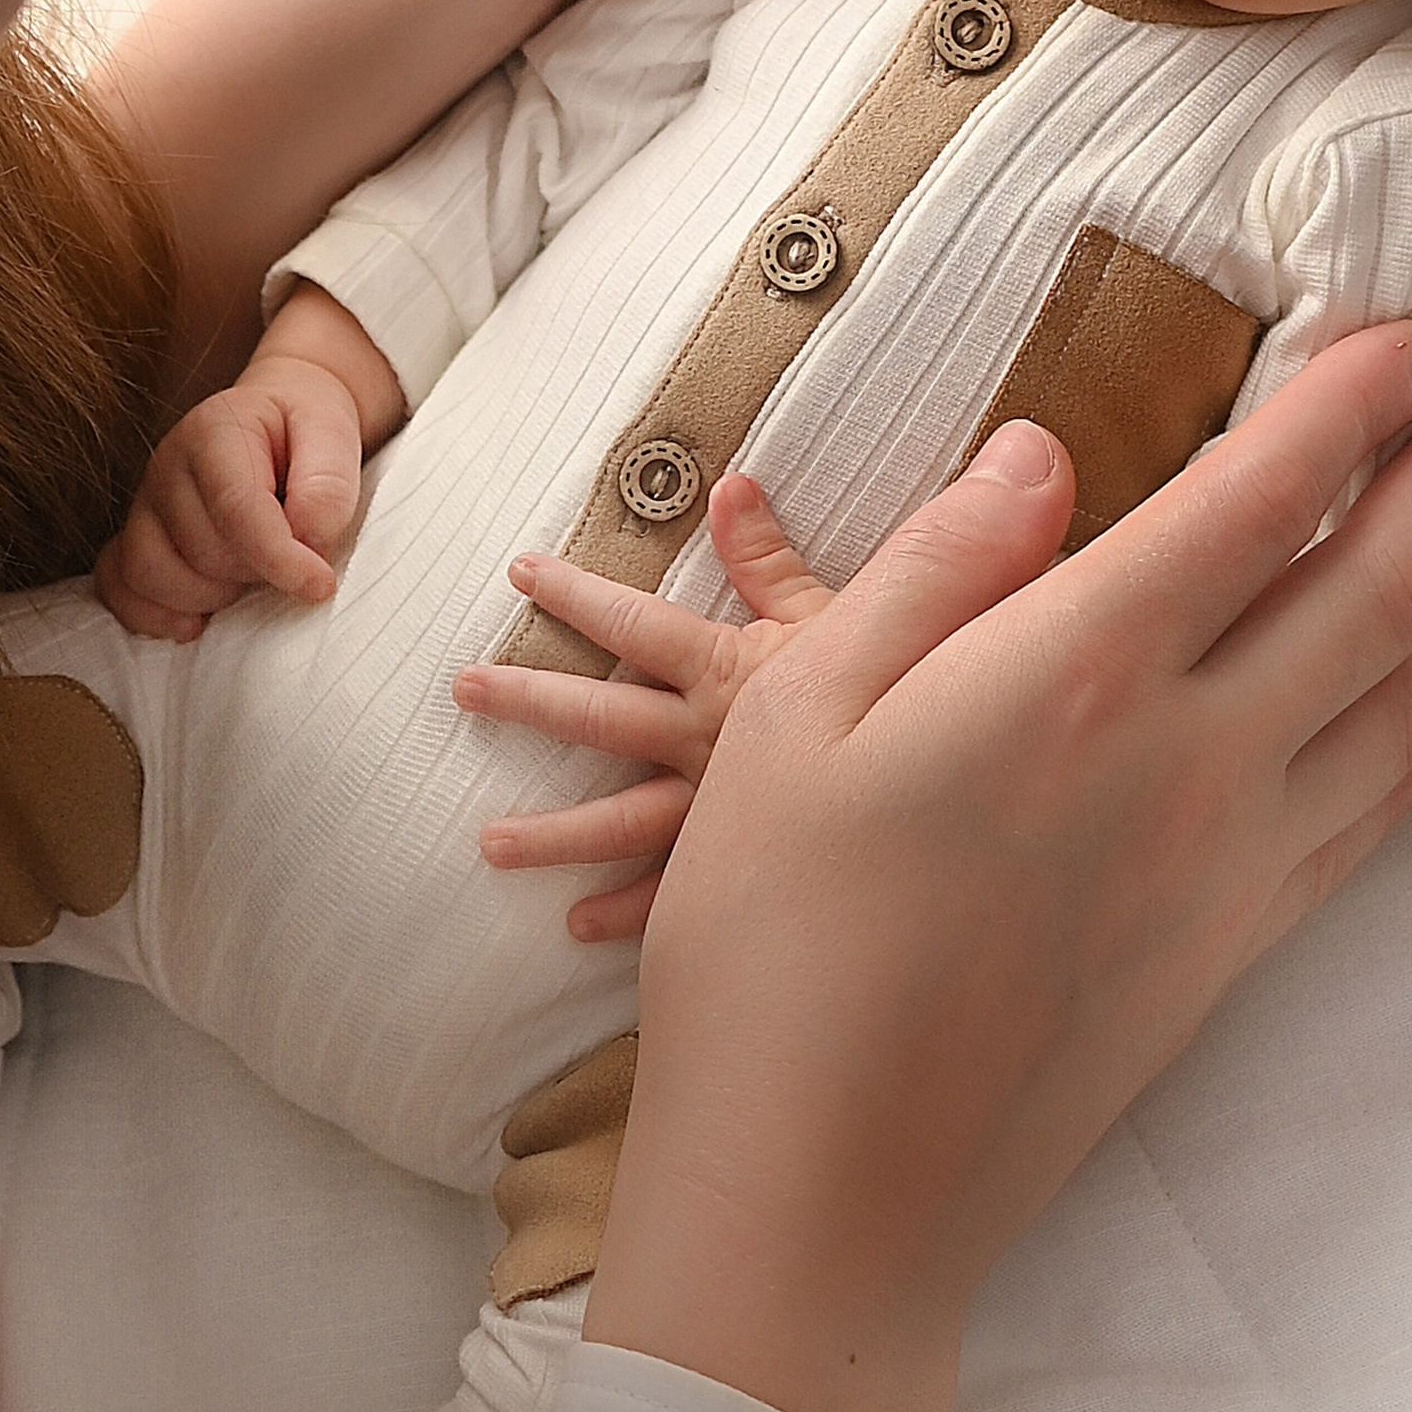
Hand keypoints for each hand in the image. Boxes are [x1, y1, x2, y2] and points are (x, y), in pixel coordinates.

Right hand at [98, 286, 400, 638]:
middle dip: (256, 573)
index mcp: (215, 430)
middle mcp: (167, 463)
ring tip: (251, 579)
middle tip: (292, 558)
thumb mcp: (334, 434)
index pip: (236, 508)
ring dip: (210, 597)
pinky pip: (118, 585)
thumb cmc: (304, 426)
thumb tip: (308, 541)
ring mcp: (144, 502)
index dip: (278, 559)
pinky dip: (152, 614)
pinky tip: (198, 620)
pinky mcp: (134, 534)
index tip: (319, 586)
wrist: (279, 414)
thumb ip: (327, 484)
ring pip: (153, 576)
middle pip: (202, 552)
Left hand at [457, 472, 855, 939]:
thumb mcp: (837, 614)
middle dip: (529, 701)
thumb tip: (730, 485)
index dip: (578, 596)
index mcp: (728, 673)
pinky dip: (627, 912)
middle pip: (602, 718)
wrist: (948, 761)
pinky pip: (673, 893)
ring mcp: (717, 809)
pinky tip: (577, 926)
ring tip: (489, 845)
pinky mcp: (736, 864)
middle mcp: (709, 741)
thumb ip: (771, 556)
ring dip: (555, 836)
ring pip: (622, 822)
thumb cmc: (898, 681)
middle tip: (463, 689)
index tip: (520, 570)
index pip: (638, 626)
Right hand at [585, 325, 1411, 1411]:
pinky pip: (1364, 822)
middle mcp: (1185, 763)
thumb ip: (937, 567)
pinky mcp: (1226, 953)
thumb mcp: (797, 712)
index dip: (1348, 404)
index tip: (1405, 333)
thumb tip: (1040, 454)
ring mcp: (1224, 867)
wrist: (826, 1195)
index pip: (1257, 502)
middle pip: (1376, 589)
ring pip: (1399, 703)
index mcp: (1071, 676)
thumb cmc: (774, 944)